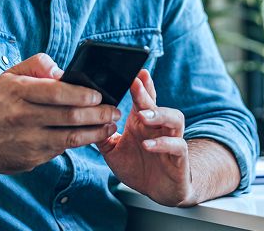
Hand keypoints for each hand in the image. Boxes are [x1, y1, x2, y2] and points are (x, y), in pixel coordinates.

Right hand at [0, 53, 120, 173]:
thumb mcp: (11, 74)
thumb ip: (38, 65)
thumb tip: (62, 72)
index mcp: (17, 93)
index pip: (56, 92)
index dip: (81, 94)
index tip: (99, 95)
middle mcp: (22, 118)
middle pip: (68, 117)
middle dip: (98, 114)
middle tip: (115, 111)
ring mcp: (26, 142)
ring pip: (69, 139)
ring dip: (95, 132)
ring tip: (110, 125)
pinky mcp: (30, 160)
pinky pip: (59, 151)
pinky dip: (77, 143)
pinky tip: (90, 136)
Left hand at [97, 69, 196, 205]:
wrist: (159, 191)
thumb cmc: (138, 166)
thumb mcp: (113, 151)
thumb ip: (101, 135)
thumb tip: (84, 119)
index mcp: (143, 122)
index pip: (144, 98)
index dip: (141, 84)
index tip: (134, 71)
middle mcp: (159, 127)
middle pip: (155, 104)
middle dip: (145, 93)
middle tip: (135, 83)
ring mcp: (171, 139)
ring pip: (174, 118)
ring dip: (159, 115)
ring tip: (143, 116)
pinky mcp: (179, 157)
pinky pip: (177, 145)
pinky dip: (163, 144)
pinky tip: (149, 145)